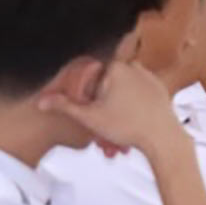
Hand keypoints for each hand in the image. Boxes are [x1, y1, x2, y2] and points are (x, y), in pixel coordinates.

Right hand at [38, 59, 183, 159]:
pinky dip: (131, 107)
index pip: (90, 75)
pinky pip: (138, 94)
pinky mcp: (160, 88)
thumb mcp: (90, 117)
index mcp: (116, 67)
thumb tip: (42, 100)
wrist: (163, 138)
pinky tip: (131, 123)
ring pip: (122, 90)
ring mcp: (149, 76)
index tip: (89, 109)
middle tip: (103, 125)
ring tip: (116, 130)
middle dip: (101, 105)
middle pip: (107, 83)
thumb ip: (64, 106)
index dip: (86, 95)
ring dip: (115, 108)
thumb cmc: (129, 126)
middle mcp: (134, 66)